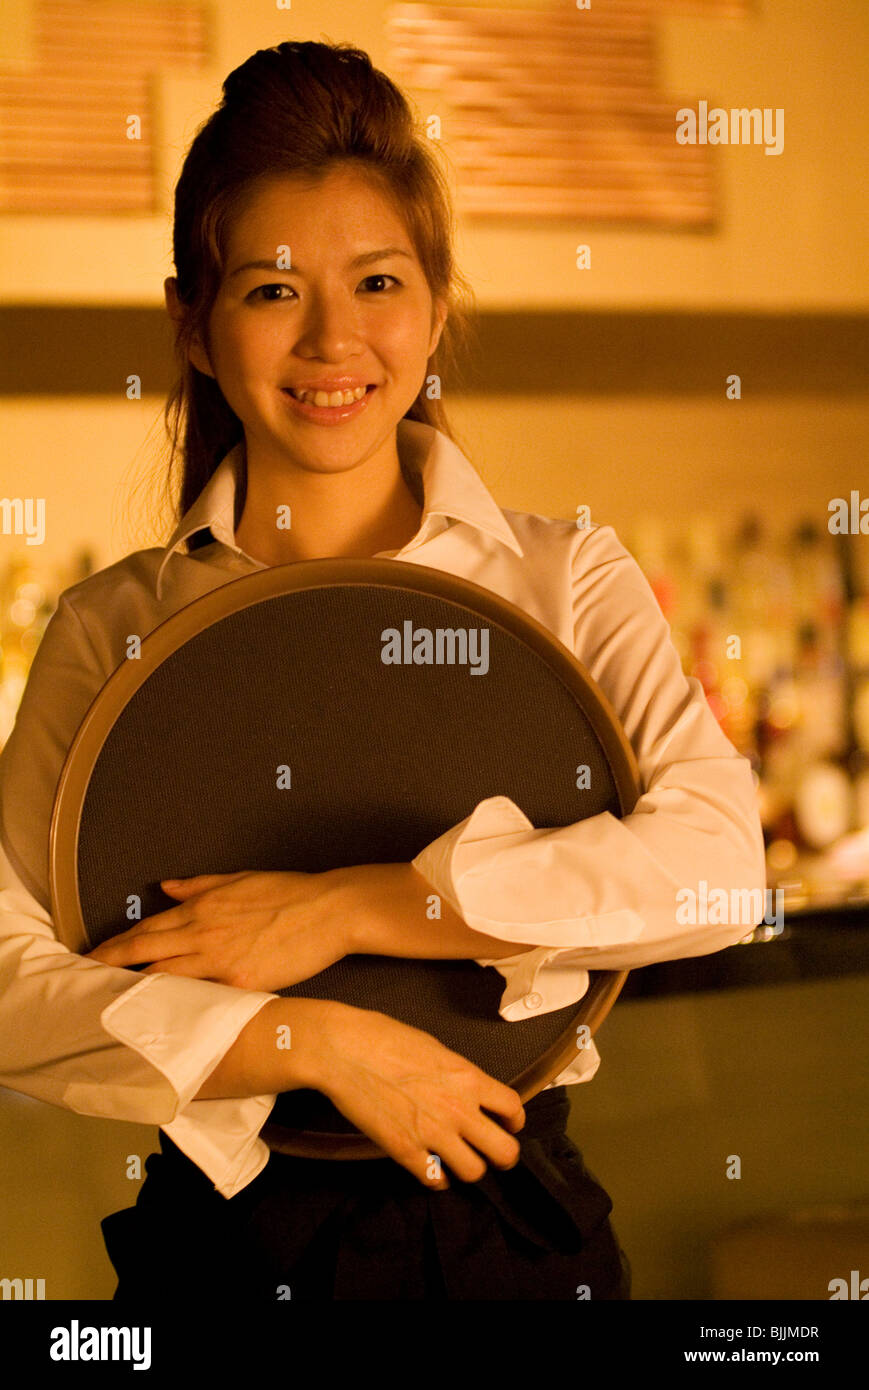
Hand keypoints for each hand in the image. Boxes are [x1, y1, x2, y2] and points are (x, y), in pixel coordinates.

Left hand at [83, 869, 350, 991]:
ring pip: (164, 978)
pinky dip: (177, 1009)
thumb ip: (199, 886)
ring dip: (134, 992)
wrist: (330, 910)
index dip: (115, 945)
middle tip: (81, 984)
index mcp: (202, 908)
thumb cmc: (289, 892)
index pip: (146, 930)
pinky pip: (200, 999)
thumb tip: (165, 888)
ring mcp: (220, 961)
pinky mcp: (241, 983)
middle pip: (144, 953)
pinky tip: (159, 1022)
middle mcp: (203, 934)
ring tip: (108, 1007)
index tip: (93, 956)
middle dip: (110, 968)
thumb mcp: (240, 879)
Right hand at [313, 1004, 525, 1187]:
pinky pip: (435, 1180)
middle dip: (504, 1155)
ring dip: (469, 1167)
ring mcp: (432, 1133)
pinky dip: (437, 1178)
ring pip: (474, 1172)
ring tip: (460, 1159)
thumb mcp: (436, 1048)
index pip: (514, 1108)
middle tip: (494, 1152)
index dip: (515, 1121)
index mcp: (468, 1078)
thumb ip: (458, 1075)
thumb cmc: (384, 1039)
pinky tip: (432, 1167)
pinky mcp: (404, 1150)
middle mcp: (457, 1109)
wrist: (345, 1050)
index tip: (509, 1124)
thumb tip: (468, 1090)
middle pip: (505, 1151)